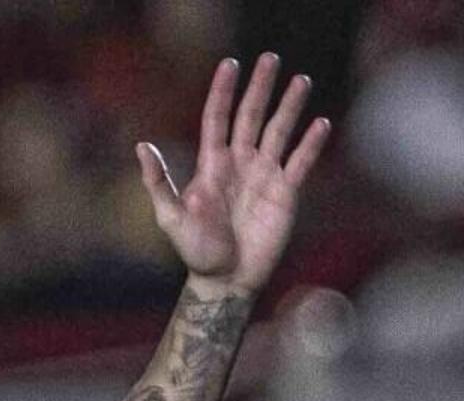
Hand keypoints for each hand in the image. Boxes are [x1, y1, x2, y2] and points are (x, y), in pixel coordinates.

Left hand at [142, 53, 329, 296]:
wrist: (226, 278)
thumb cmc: (195, 250)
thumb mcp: (171, 216)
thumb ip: (158, 182)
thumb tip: (142, 145)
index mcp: (212, 165)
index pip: (217, 119)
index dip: (223, 92)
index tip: (230, 64)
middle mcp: (240, 163)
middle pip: (251, 117)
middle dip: (260, 88)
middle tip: (270, 58)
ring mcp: (264, 175)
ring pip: (279, 132)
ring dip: (290, 107)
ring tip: (301, 81)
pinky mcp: (286, 191)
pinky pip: (301, 162)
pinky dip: (311, 144)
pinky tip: (321, 124)